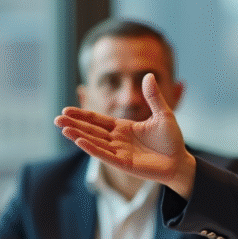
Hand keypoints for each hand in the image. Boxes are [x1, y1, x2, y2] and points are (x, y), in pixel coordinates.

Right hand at [55, 73, 196, 197]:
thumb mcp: (163, 114)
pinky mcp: (124, 164)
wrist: (181, 162)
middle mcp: (117, 140)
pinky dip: (92, 148)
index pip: (98, 121)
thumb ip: (153, 96)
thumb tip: (148, 74)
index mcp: (123, 128)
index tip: (66, 110)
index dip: (82, 116)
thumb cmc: (172, 139)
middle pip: (91, 131)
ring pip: (95, 142)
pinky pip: (105, 155)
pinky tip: (80, 141)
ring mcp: (119, 152)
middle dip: (74, 125)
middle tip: (56, 119)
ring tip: (63, 129)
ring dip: (79, 136)